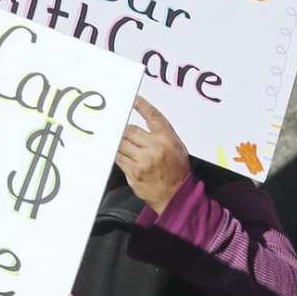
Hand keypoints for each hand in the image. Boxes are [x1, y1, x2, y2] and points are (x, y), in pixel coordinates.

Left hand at [117, 97, 191, 213]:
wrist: (175, 196)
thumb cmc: (177, 172)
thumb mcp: (178, 149)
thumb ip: (162, 136)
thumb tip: (145, 126)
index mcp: (167, 139)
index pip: (153, 117)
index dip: (142, 106)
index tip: (133, 99)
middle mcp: (155, 148)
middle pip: (130, 130)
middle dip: (124, 131)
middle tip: (124, 134)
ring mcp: (143, 160)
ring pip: (122, 144)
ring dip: (120, 144)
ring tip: (125, 147)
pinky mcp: (133, 171)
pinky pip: (119, 158)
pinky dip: (118, 155)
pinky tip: (123, 156)